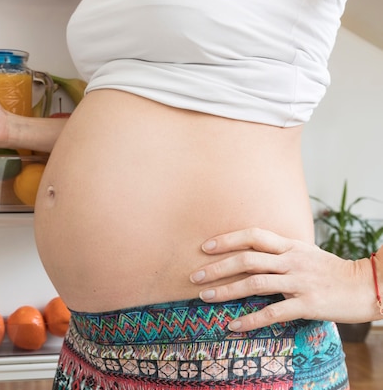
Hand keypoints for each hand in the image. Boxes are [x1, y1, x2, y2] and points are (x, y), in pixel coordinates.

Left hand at [189, 228, 378, 330]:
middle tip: (194, 276)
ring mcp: (299, 282)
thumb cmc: (331, 270)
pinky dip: (250, 319)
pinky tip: (233, 324)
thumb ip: (279, 251)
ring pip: (255, 284)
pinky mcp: (307, 304)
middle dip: (217, 267)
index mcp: (290, 245)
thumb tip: (249, 251)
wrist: (368, 286)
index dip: (227, 239)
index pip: (253, 235)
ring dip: (226, 291)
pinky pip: (273, 312)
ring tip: (204, 297)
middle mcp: (291, 260)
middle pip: (247, 259)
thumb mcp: (304, 252)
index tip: (204, 247)